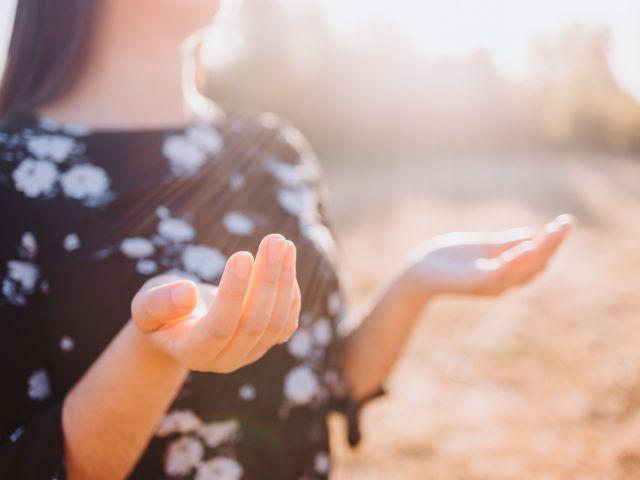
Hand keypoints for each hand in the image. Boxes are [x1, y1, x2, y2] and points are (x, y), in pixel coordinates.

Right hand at [129, 234, 300, 372]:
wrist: (179, 327)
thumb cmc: (159, 311)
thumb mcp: (144, 307)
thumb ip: (158, 304)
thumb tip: (187, 294)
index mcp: (193, 353)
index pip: (219, 326)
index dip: (233, 292)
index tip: (242, 255)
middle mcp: (226, 360)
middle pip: (253, 323)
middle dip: (267, 279)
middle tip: (274, 240)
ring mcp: (250, 354)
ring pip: (276, 322)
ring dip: (284, 280)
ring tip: (285, 244)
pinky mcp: (266, 344)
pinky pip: (286, 322)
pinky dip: (290, 291)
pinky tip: (286, 261)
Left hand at [407, 214, 573, 297]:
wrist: (419, 272)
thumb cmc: (449, 259)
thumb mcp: (483, 246)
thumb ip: (506, 243)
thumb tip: (534, 234)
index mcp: (506, 272)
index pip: (538, 260)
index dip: (553, 243)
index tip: (566, 222)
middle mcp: (502, 283)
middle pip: (536, 266)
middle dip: (553, 245)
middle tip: (568, 224)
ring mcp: (488, 285)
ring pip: (522, 270)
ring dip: (540, 251)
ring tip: (554, 232)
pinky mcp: (472, 283)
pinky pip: (498, 273)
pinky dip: (514, 261)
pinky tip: (527, 246)